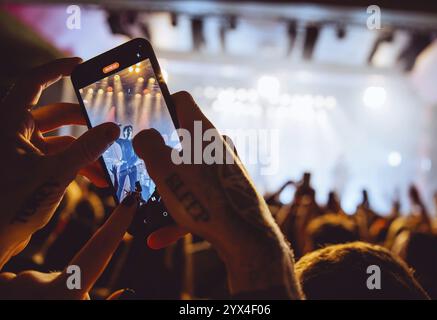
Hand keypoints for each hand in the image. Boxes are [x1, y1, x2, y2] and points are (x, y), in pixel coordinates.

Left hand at [0, 58, 119, 266]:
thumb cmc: (12, 204)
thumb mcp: (57, 172)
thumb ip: (88, 149)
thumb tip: (113, 129)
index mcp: (10, 123)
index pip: (33, 83)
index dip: (56, 69)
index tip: (80, 66)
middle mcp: (14, 132)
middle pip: (55, 113)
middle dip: (85, 122)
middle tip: (109, 125)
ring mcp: (22, 150)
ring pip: (60, 139)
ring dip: (85, 150)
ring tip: (108, 163)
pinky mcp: (29, 167)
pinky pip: (58, 157)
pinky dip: (77, 164)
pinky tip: (98, 178)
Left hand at [0, 194, 137, 298]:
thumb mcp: (83, 317)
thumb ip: (105, 307)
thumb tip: (125, 292)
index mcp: (65, 293)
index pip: (99, 250)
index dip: (117, 225)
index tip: (130, 200)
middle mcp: (37, 283)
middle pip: (61, 277)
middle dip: (62, 292)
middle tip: (59, 309)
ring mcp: (13, 283)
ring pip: (34, 283)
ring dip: (35, 298)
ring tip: (33, 310)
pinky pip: (10, 286)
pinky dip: (15, 296)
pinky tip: (17, 304)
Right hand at [133, 91, 299, 297]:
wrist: (246, 237)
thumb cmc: (202, 198)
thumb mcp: (163, 169)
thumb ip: (148, 146)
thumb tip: (143, 136)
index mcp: (202, 132)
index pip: (182, 101)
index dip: (162, 102)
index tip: (146, 116)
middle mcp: (217, 146)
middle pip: (184, 138)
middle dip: (161, 150)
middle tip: (142, 162)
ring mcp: (226, 168)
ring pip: (190, 172)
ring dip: (168, 187)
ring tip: (147, 205)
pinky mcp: (230, 190)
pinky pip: (200, 197)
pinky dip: (180, 213)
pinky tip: (158, 237)